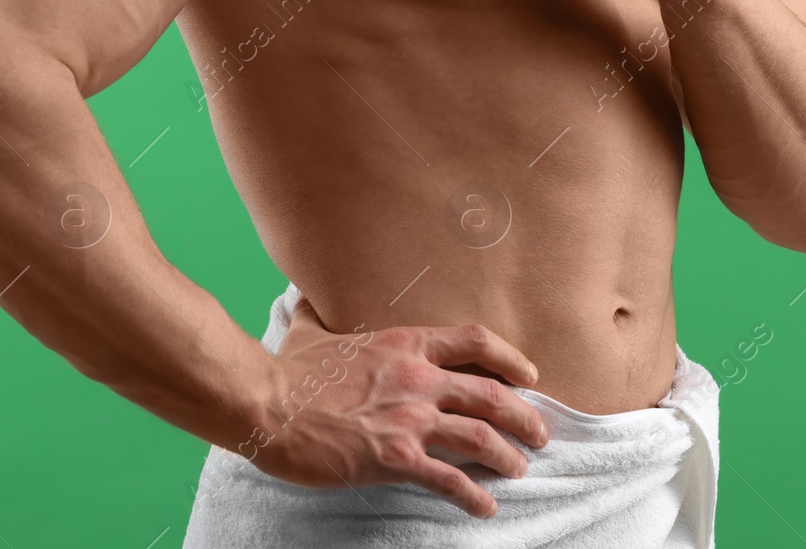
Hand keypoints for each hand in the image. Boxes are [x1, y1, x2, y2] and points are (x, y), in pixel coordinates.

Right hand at [248, 297, 548, 518]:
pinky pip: (449, 480)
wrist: (265, 403)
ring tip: (519, 469)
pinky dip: (473, 496)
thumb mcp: (308, 330)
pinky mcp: (395, 458)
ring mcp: (409, 419)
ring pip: (480, 438)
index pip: (475, 341)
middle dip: (525, 416)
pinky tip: (485, 508)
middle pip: (491, 394)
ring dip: (508, 456)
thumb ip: (317, 315)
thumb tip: (305, 296)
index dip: (511, 358)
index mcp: (403, 343)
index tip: (530, 374)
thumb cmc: (287, 370)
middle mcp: (417, 378)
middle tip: (540, 432)